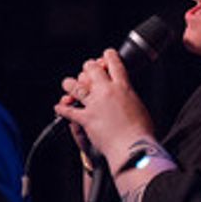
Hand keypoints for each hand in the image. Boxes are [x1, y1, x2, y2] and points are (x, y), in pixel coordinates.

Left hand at [54, 49, 155, 170]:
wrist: (133, 146)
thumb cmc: (142, 132)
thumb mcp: (141, 107)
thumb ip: (130, 99)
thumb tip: (127, 99)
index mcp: (124, 87)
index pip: (115, 64)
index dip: (108, 56)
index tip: (106, 55)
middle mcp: (107, 92)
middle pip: (91, 70)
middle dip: (87, 68)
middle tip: (87, 70)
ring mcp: (94, 104)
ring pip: (75, 86)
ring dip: (70, 84)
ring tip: (68, 84)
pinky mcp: (86, 118)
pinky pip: (68, 111)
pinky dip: (62, 109)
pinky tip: (58, 107)